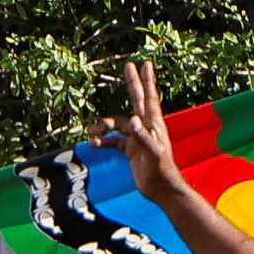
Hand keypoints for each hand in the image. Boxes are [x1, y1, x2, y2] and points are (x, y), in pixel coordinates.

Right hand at [104, 58, 185, 198]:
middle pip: (136, 100)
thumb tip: (132, 120)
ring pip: (118, 124)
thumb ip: (142, 136)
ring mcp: (137, 138)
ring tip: (93, 132)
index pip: (149, 98)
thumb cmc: (160, 170)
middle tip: (128, 66)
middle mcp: (144, 127)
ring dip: (104, 126)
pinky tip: (95, 144)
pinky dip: (104, 141)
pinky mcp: (130, 149)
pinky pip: (113, 140)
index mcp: (152, 124)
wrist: (161, 189)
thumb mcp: (152, 152)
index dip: (147, 81)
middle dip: (132, 83)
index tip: (146, 64)